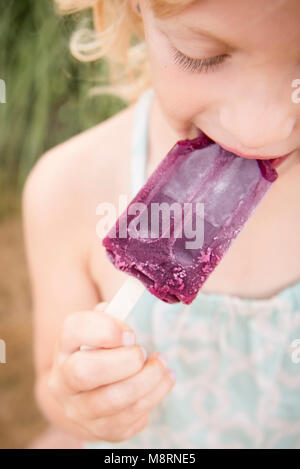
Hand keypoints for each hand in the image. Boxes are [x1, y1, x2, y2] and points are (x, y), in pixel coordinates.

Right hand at [48, 302, 174, 441]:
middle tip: (144, 352)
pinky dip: (153, 398)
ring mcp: (79, 410)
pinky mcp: (100, 430)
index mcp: (65, 346)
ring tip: (163, 366)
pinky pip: (130, 420)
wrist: (88, 391)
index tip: (132, 333)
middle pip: (86, 372)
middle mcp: (63, 380)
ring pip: (114, 401)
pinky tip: (160, 383)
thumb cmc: (103, 349)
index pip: (74, 329)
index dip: (106, 329)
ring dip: (149, 381)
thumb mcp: (105, 325)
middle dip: (126, 361)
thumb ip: (116, 310)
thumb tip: (137, 289)